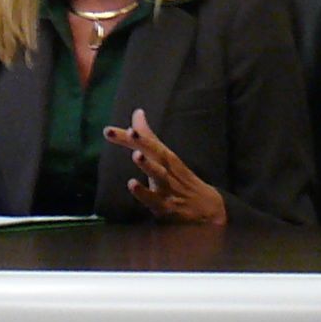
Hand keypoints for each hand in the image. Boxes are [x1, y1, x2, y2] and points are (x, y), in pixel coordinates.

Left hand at [108, 109, 227, 224]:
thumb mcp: (166, 157)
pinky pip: (155, 200)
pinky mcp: (167, 207)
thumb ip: (148, 137)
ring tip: (136, 155)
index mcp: (166, 157)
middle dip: (143, 142)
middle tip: (130, 132)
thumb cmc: (181, 180)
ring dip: (148, 165)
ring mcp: (168, 188)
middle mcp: (167, 170)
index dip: (131, 136)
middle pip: (156, 154)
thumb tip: (137, 112)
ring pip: (159, 174)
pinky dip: (144, 193)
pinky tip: (132, 185)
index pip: (148, 143)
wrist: (210, 209)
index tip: (110, 130)